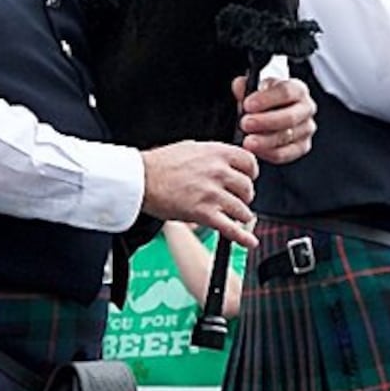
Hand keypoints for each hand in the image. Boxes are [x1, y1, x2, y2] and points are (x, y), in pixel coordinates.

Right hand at [138, 140, 261, 248]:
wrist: (139, 179)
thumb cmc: (158, 165)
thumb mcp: (191, 148)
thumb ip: (212, 155)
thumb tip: (224, 162)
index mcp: (217, 153)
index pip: (250, 164)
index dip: (250, 174)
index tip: (247, 180)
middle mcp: (218, 172)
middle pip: (248, 189)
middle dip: (243, 197)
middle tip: (233, 200)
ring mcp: (212, 194)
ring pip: (242, 210)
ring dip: (239, 215)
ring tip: (231, 216)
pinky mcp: (204, 214)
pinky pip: (231, 228)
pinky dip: (243, 237)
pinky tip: (249, 242)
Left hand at [231, 73, 316, 165]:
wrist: (269, 113)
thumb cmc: (264, 100)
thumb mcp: (254, 89)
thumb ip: (246, 87)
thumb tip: (240, 85)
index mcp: (297, 89)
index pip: (285, 92)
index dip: (266, 99)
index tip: (248, 105)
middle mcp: (306, 108)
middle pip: (290, 117)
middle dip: (266, 121)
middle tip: (246, 124)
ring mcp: (306, 129)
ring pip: (287, 137)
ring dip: (265, 140)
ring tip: (248, 141)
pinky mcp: (301, 147)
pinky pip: (286, 153)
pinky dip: (269, 153)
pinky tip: (256, 150)